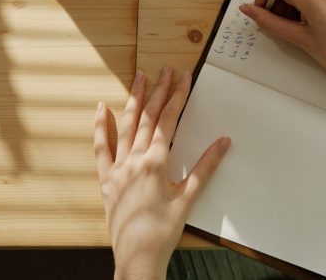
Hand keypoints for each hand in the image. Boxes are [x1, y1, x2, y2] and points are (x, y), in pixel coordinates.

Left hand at [95, 65, 230, 279]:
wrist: (138, 256)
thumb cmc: (164, 230)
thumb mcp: (189, 198)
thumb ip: (205, 167)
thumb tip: (224, 142)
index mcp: (155, 162)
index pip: (168, 120)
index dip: (177, 95)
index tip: (184, 77)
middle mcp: (134, 160)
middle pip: (148, 117)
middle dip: (158, 90)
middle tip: (166, 69)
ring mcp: (117, 168)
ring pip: (126, 125)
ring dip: (134, 100)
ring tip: (140, 77)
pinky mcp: (106, 180)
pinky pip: (101, 148)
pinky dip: (101, 127)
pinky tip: (102, 108)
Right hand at [239, 0, 325, 111]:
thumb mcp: (298, 39)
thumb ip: (269, 22)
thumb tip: (247, 9)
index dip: (261, 0)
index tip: (266, 19)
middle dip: (275, 8)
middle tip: (287, 31)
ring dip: (287, 10)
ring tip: (300, 32)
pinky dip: (298, 10)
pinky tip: (308, 28)